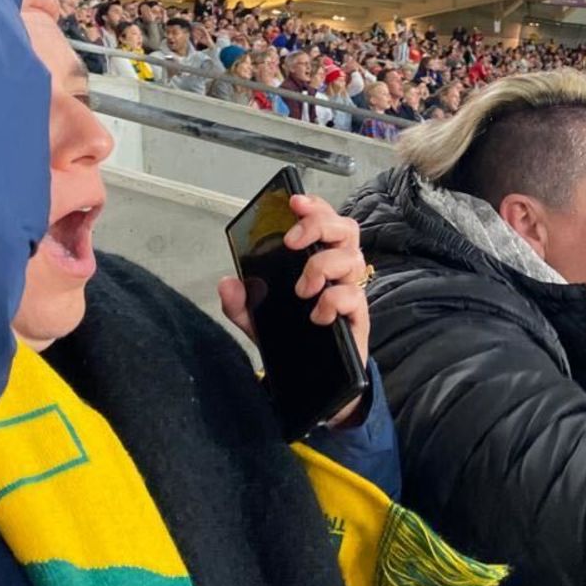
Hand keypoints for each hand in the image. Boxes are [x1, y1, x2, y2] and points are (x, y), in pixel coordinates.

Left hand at [218, 194, 370, 428]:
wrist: (316, 383)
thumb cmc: (293, 339)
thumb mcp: (259, 321)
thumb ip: (241, 304)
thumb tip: (227, 285)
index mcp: (318, 259)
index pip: (325, 220)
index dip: (314, 206)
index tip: (294, 202)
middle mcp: (339, 270)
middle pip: (346, 229)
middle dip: (319, 225)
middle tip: (292, 241)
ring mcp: (351, 291)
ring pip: (352, 258)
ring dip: (322, 265)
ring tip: (302, 289)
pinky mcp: (358, 316)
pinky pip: (354, 296)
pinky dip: (334, 299)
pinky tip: (317, 315)